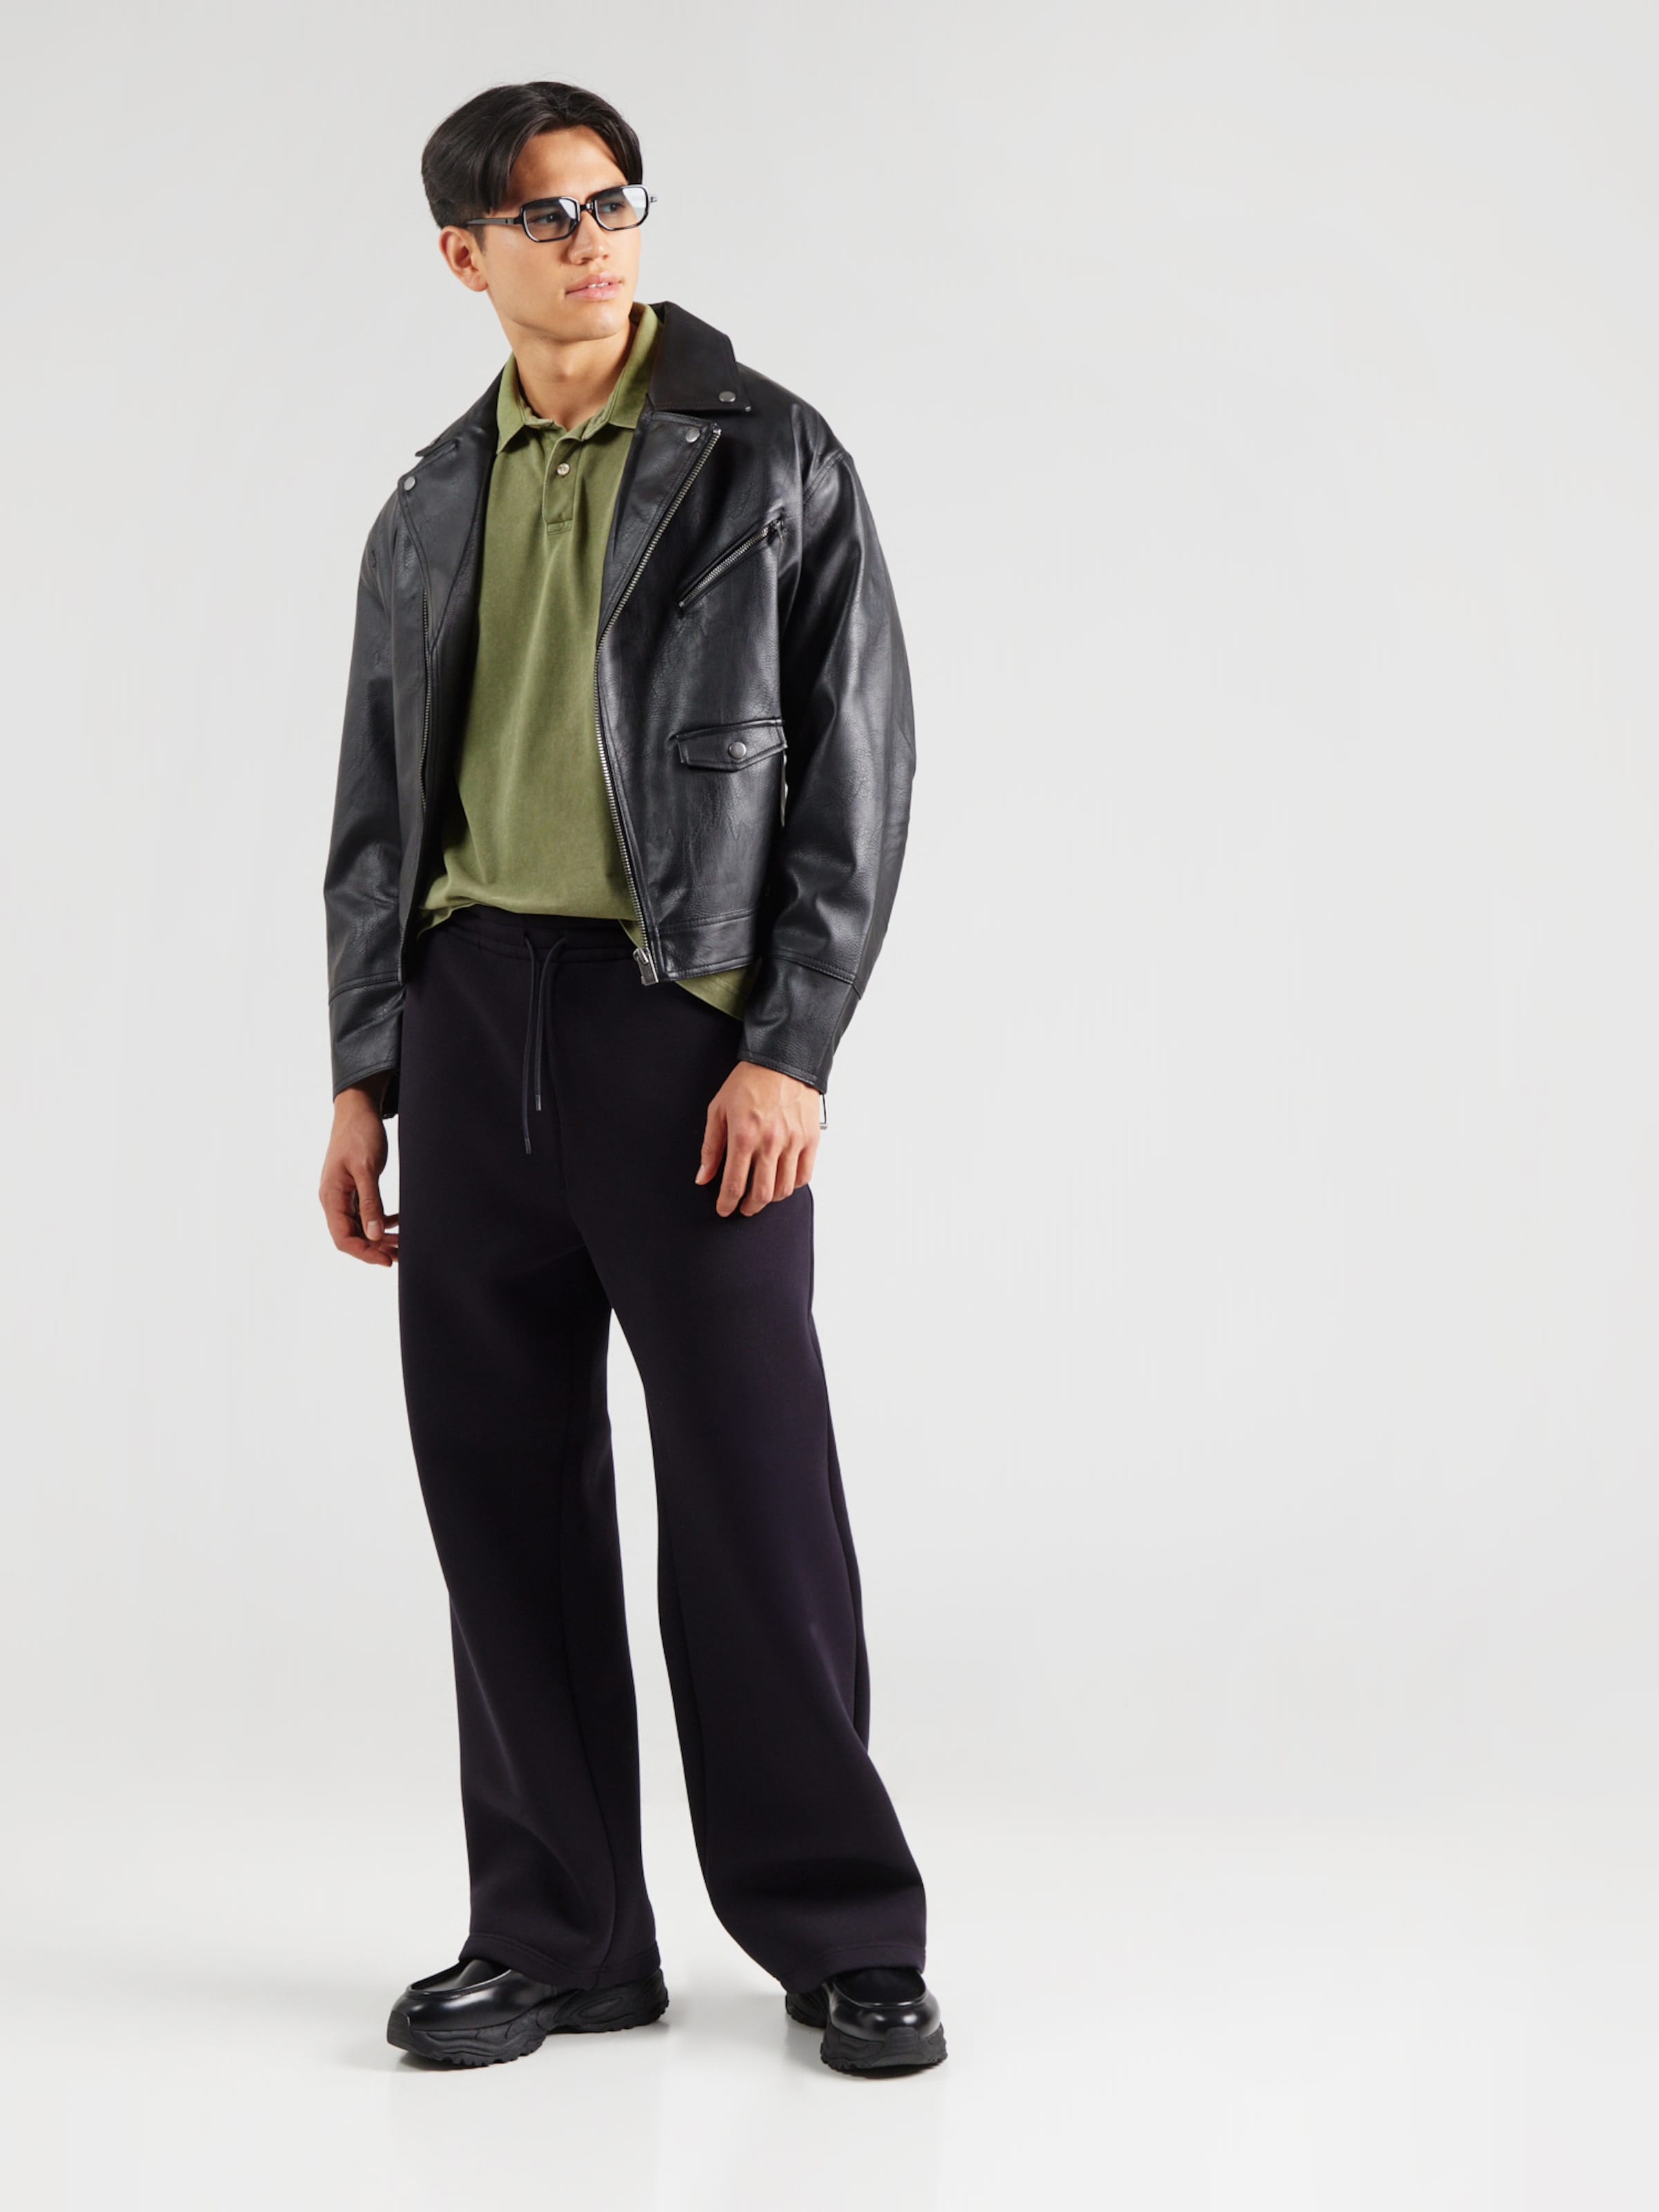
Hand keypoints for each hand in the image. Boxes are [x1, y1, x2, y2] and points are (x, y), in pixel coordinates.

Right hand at [320, 1079, 398, 1265]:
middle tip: (402, 1255)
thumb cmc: (359, 1134)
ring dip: (380, 1238)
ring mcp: (344, 1195)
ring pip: (360, 1227)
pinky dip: (381, 1221)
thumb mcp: (366, 1168)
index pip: (343, 1238)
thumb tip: (374, 1235)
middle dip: (375, 1249)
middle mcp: (334, 1200)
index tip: (388, 1260)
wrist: (357, 1110)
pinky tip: (398, 1223)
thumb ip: (370, 1202)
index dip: (365, 1253)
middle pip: (351, 1237)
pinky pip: (365, 1214)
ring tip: (403, 1244)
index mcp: (331, 1197)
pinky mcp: (354, 1189)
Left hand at [696, 1060, 820, 1216]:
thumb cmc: (749, 1082)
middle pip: (761, 1194)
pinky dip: (793, 1185)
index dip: (727, 1203)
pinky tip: (782, 1181)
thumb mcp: (718, 1110)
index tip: (724, 1209)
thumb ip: (711, 1147)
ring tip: (762, 1195)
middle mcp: (770, 1143)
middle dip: (749, 1208)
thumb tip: (703, 1177)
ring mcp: (793, 1142)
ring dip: (770, 1199)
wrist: (783, 1061)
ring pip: (784, 1189)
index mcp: (744, 1136)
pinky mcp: (811, 1139)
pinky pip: (804, 1175)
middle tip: (743, 1208)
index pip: (734, 1184)